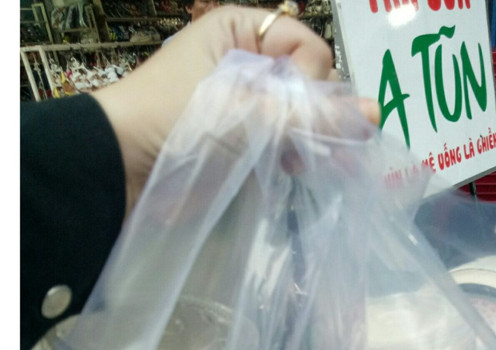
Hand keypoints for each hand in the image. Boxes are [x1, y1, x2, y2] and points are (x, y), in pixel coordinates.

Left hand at [92, 5, 380, 215]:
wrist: (119, 170)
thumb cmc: (175, 121)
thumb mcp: (244, 110)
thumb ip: (308, 115)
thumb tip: (376, 114)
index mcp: (240, 32)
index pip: (306, 45)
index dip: (312, 77)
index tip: (299, 108)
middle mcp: (247, 64)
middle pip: (307, 82)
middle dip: (321, 112)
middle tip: (330, 146)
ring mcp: (245, 106)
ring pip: (299, 116)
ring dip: (316, 139)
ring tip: (327, 163)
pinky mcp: (242, 143)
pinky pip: (284, 144)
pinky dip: (298, 157)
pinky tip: (305, 171)